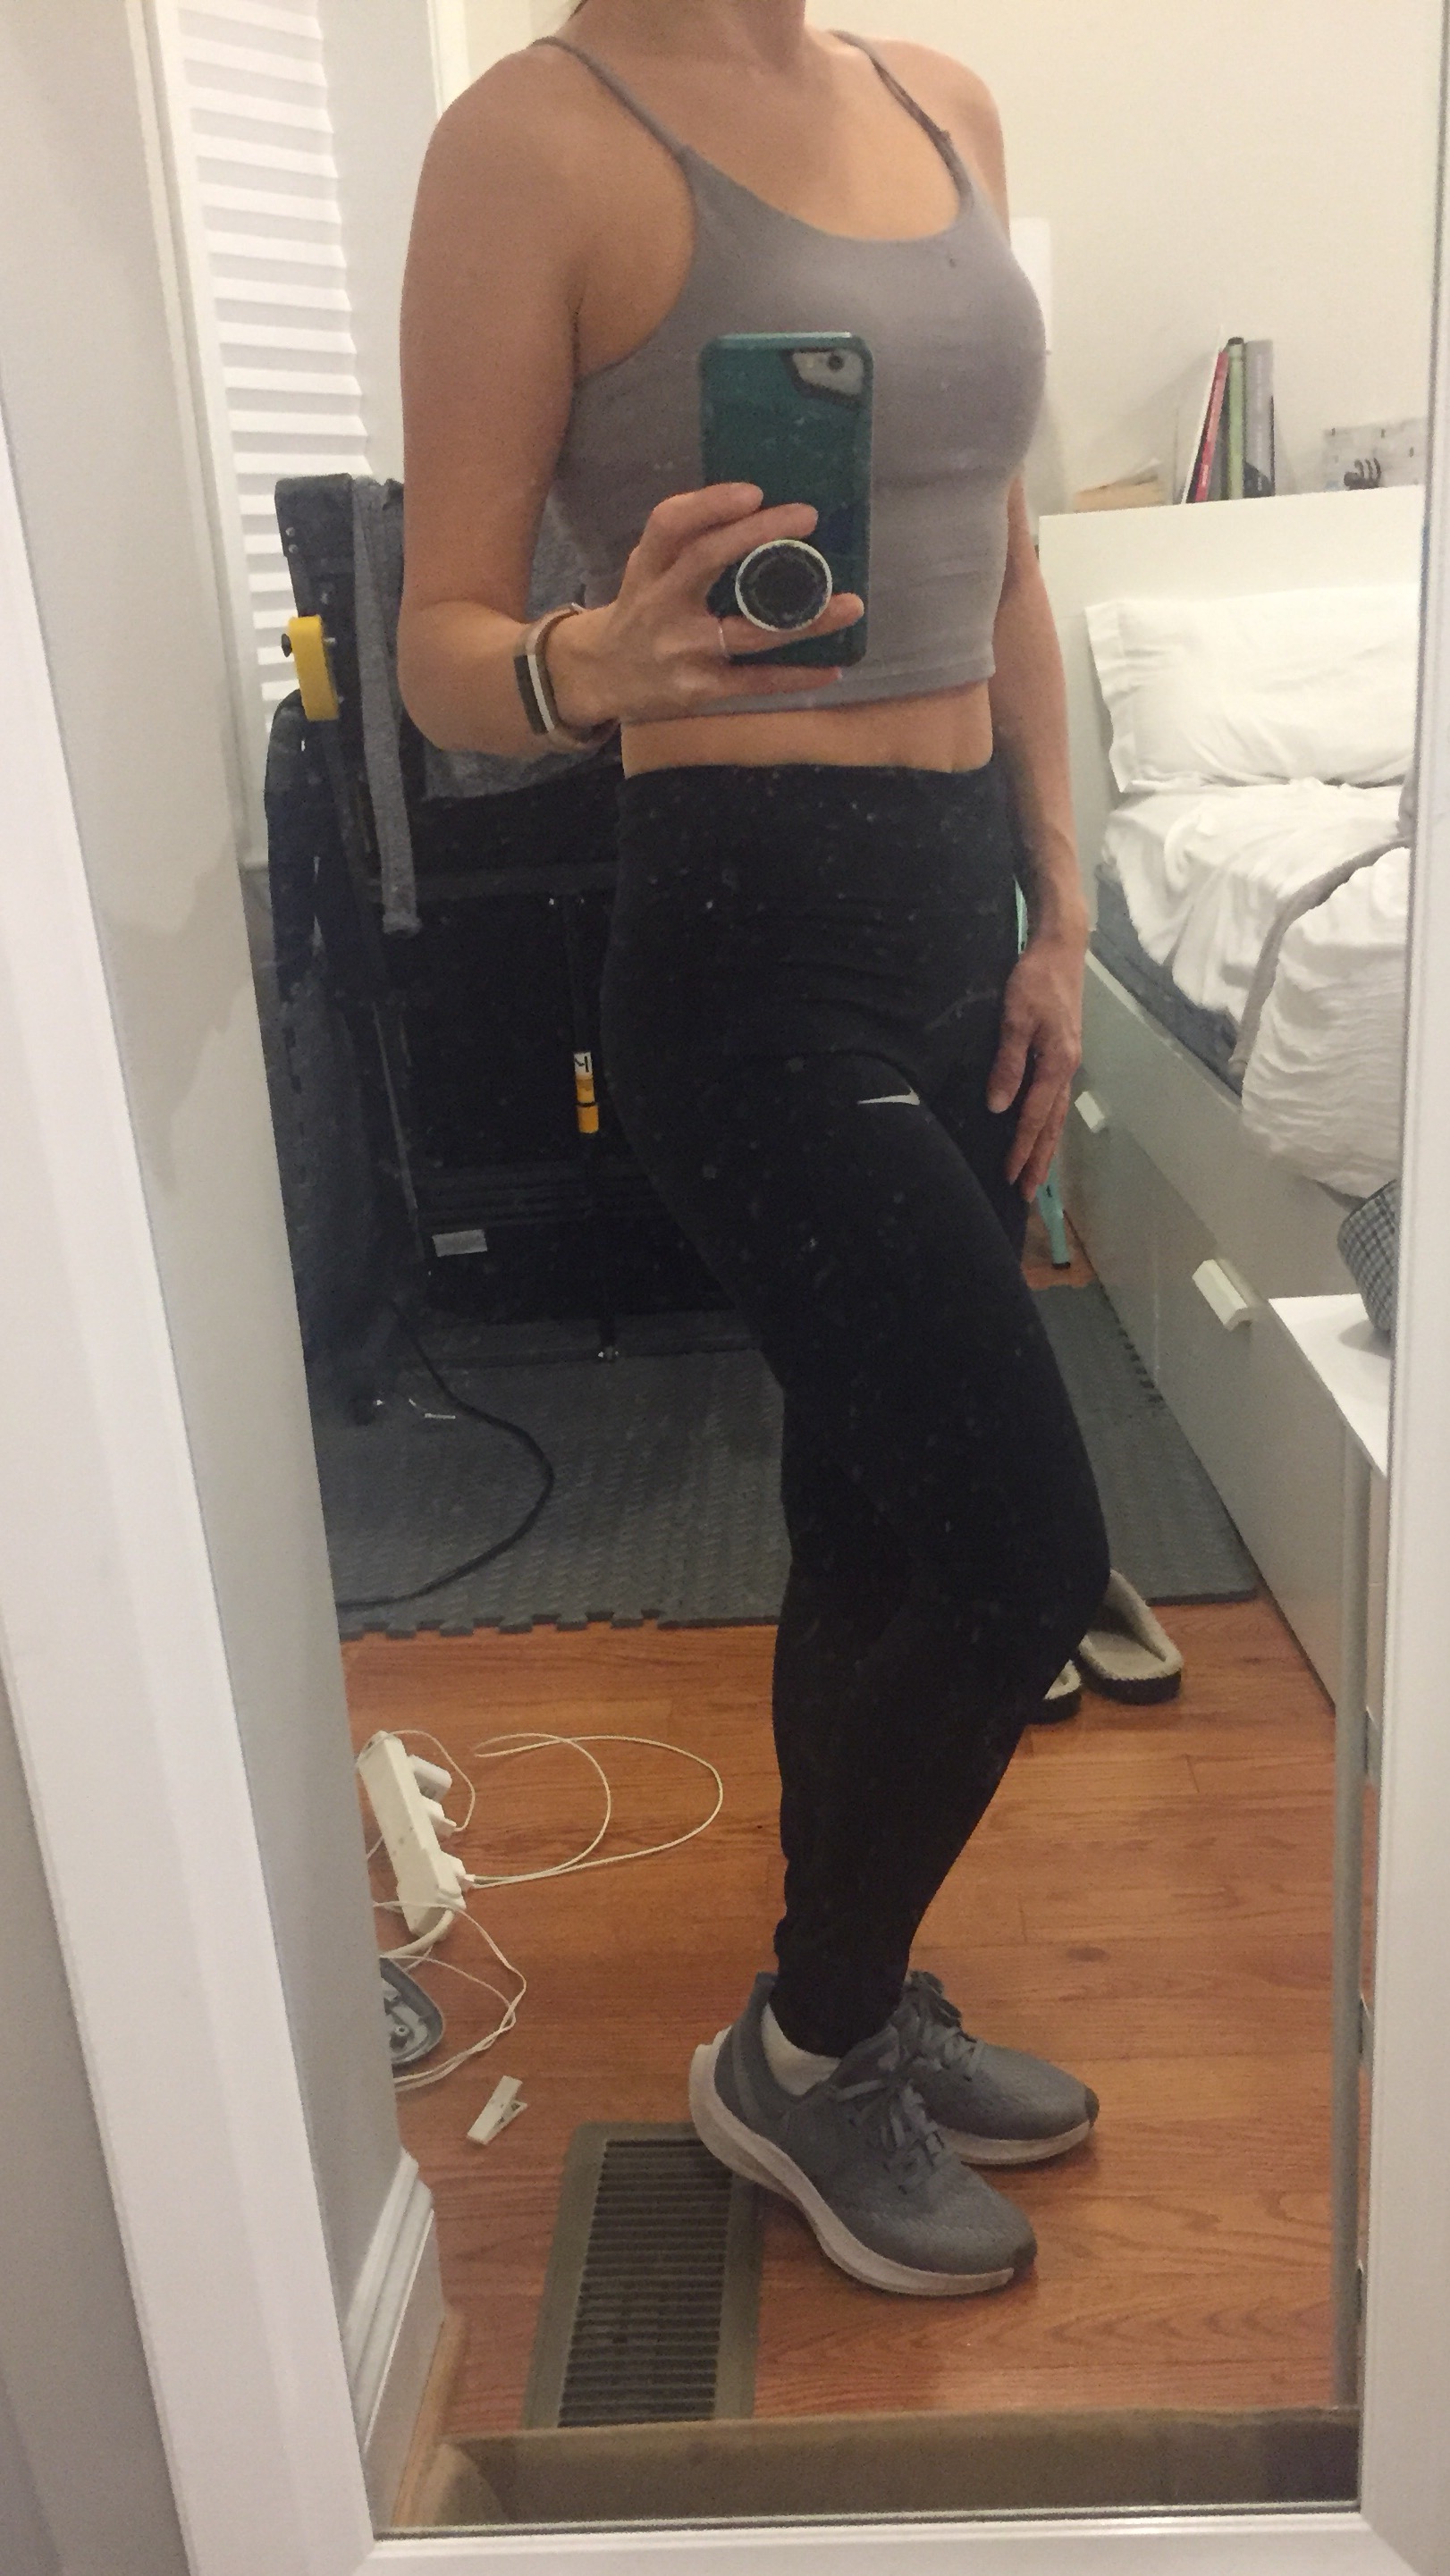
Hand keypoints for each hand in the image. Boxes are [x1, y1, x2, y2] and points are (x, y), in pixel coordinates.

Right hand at [547, 483, 863, 727]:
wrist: (602, 676)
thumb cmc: (642, 611)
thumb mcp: (647, 569)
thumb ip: (688, 544)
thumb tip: (762, 510)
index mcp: (647, 568)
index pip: (668, 525)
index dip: (708, 505)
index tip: (754, 492)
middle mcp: (659, 604)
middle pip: (706, 561)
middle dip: (758, 535)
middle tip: (808, 518)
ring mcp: (679, 650)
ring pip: (747, 632)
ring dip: (803, 619)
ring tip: (850, 604)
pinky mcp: (698, 690)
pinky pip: (754, 682)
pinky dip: (795, 676)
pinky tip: (833, 666)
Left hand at [986, 927, 1087, 1199]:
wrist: (1062, 949)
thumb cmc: (1035, 980)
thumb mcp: (1015, 1018)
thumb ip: (1008, 1062)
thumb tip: (998, 1106)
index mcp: (1057, 1064)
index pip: (1034, 1117)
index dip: (1021, 1149)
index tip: (1010, 1176)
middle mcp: (1067, 1070)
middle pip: (1051, 1126)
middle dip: (1038, 1161)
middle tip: (1027, 1194)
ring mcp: (1067, 1063)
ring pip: (1056, 1116)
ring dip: (1045, 1147)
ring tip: (1035, 1175)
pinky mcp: (1063, 1055)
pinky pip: (1056, 1100)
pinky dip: (1048, 1124)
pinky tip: (1040, 1132)